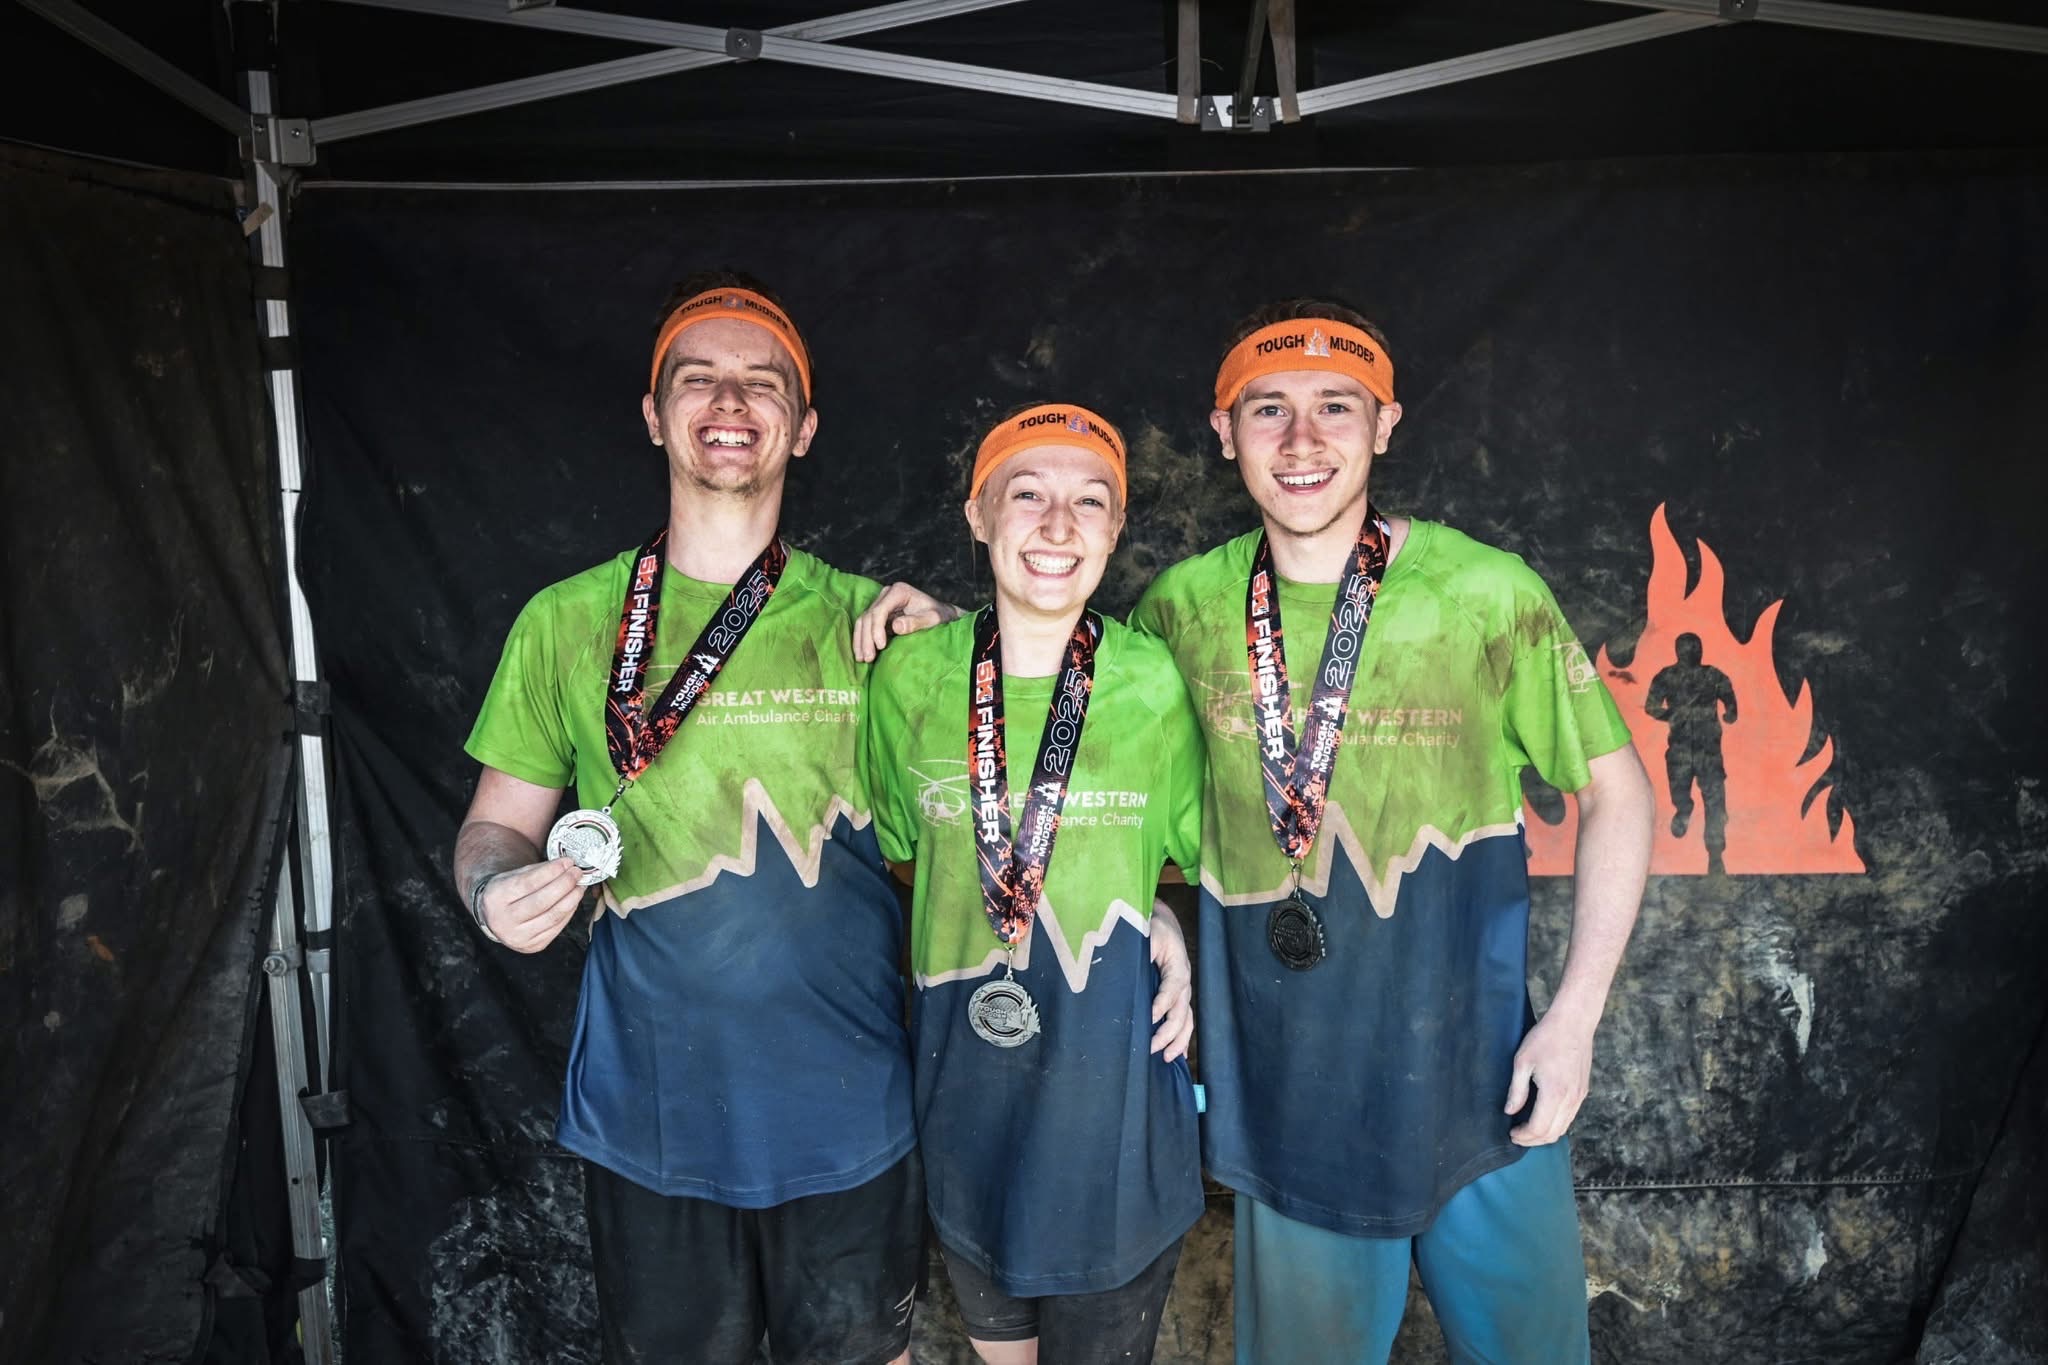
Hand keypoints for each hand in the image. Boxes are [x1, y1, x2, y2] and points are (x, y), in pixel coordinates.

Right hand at [475, 858, 585, 952]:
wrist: (494, 918)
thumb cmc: (506, 894)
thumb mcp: (513, 877)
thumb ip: (538, 871)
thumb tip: (565, 866)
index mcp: (496, 898)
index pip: (528, 883)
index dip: (551, 872)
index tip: (567, 862)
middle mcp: (503, 920)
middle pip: (542, 901)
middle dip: (564, 884)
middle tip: (576, 873)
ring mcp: (518, 937)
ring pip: (552, 916)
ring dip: (571, 899)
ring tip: (580, 886)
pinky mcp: (532, 946)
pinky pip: (557, 928)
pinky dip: (569, 912)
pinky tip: (573, 900)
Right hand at [853, 582, 959, 661]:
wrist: (940, 613)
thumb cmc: (938, 615)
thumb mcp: (932, 619)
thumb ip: (916, 622)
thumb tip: (895, 627)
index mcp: (899, 591)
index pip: (880, 610)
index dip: (877, 629)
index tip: (881, 646)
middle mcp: (887, 594)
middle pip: (869, 616)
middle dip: (867, 638)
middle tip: (868, 658)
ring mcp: (881, 602)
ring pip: (863, 621)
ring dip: (861, 640)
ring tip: (862, 659)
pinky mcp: (879, 613)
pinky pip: (865, 626)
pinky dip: (862, 639)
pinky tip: (861, 654)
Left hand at [1148, 900, 1193, 1062]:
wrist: (1163, 922)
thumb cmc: (1152, 927)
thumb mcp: (1146, 932)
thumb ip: (1140, 950)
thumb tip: (1127, 971)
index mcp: (1177, 965)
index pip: (1172, 989)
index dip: (1161, 1005)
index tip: (1148, 1019)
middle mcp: (1184, 981)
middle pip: (1181, 1011)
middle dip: (1168, 1032)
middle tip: (1151, 1048)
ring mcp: (1183, 991)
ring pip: (1187, 1020)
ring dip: (1178, 1041)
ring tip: (1167, 1059)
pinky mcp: (1178, 997)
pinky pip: (1185, 1020)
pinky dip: (1182, 1039)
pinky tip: (1177, 1056)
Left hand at [1504, 1008, 1596, 1145]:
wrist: (1574, 1023)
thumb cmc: (1545, 1038)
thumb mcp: (1522, 1061)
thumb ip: (1516, 1090)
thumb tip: (1510, 1111)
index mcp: (1554, 1093)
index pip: (1539, 1128)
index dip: (1523, 1136)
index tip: (1511, 1133)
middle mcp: (1570, 1099)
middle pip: (1552, 1134)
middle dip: (1533, 1140)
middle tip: (1517, 1136)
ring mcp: (1579, 1096)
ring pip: (1563, 1128)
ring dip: (1545, 1134)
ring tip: (1527, 1130)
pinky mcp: (1583, 1091)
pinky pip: (1570, 1116)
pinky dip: (1556, 1124)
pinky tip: (1542, 1116)